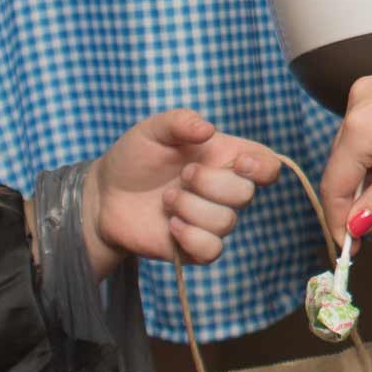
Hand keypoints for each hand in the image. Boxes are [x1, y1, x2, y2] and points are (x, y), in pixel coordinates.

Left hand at [82, 110, 279, 279]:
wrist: (103, 197)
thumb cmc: (133, 158)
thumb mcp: (152, 129)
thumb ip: (180, 121)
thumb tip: (209, 129)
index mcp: (224, 158)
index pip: (267, 165)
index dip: (263, 167)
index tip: (239, 162)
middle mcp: (223, 190)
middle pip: (246, 195)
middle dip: (211, 184)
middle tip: (183, 175)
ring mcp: (210, 220)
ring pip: (226, 222)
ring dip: (192, 208)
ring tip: (166, 200)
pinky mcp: (195, 248)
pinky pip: (212, 250)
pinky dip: (191, 237)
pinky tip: (170, 225)